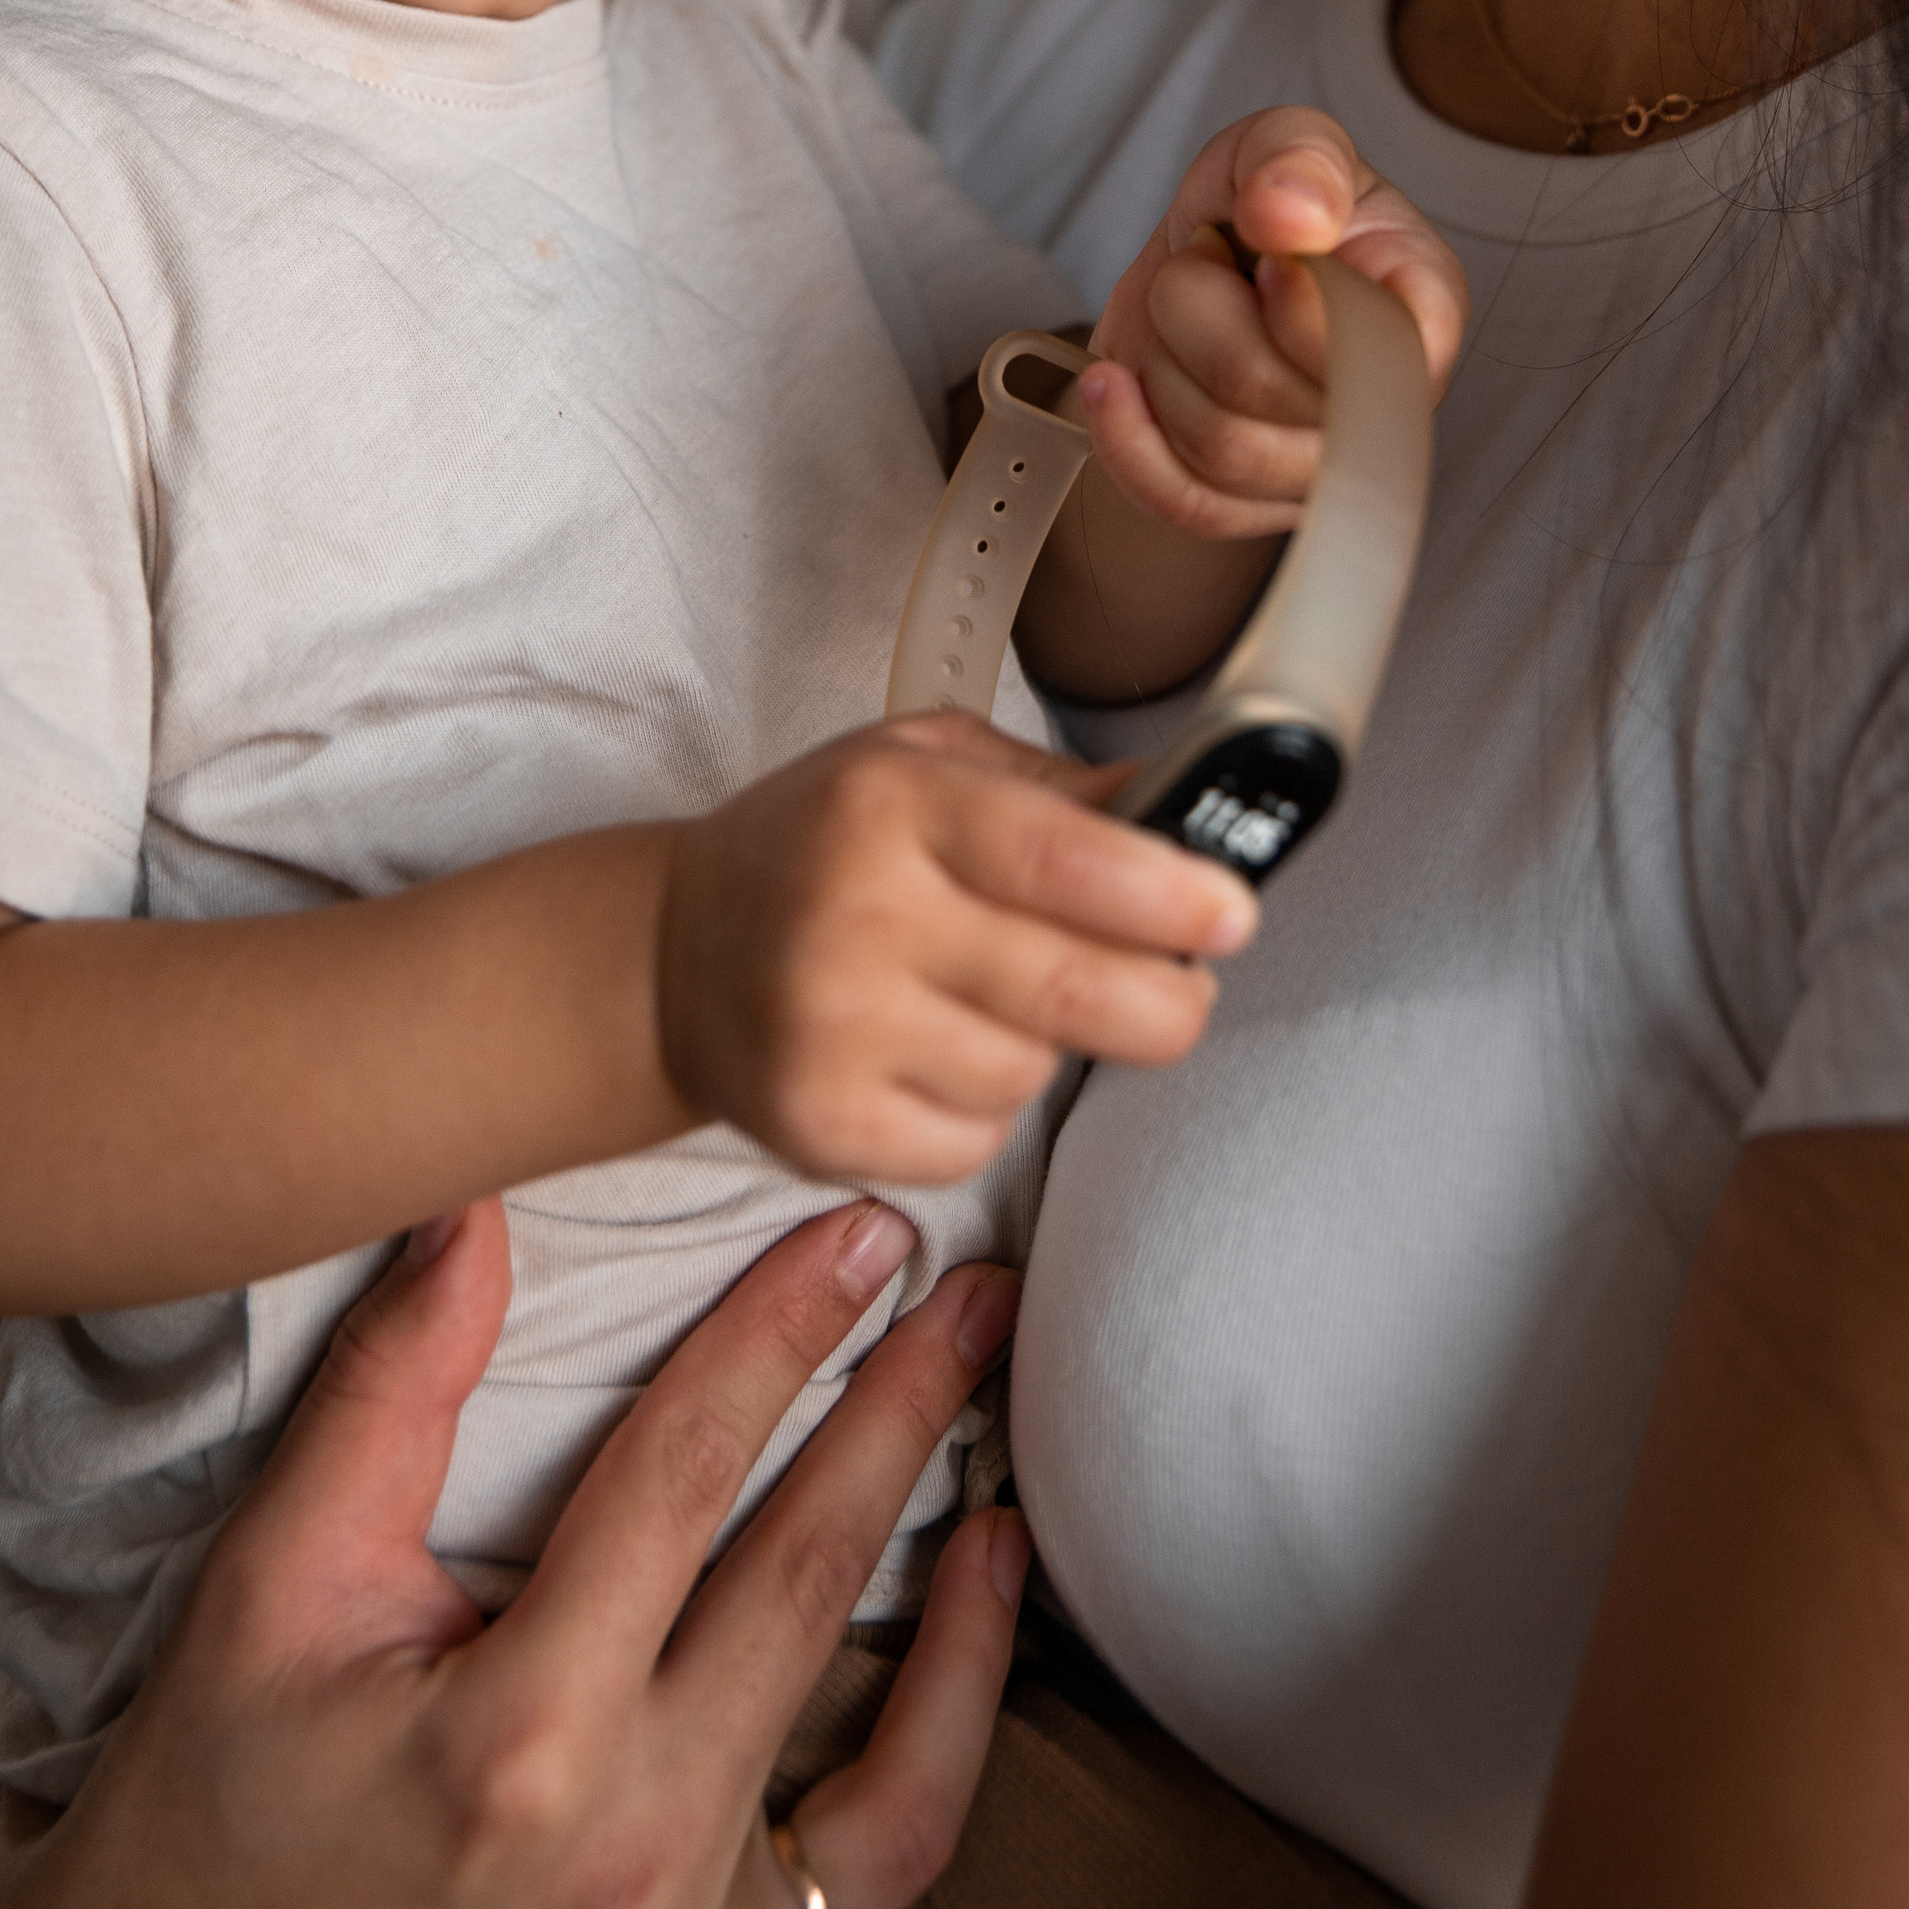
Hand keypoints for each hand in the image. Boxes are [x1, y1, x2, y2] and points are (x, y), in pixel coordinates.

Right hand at [0, 1191, 1030, 1908]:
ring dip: (954, 1558)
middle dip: (900, 1403)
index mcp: (520, 1740)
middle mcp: (630, 1850)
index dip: (778, 1332)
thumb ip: (386, 1397)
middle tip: (970, 1282)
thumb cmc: (216, 1806)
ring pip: (889, 1731)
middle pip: (803, 1574)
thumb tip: (475, 1214)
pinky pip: (887, 1851)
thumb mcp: (270, 1591)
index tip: (858, 1230)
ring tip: (990, 1419)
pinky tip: (985, 1589)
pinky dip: (958, 1719)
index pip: (685, 1478)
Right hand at [658, 708, 1259, 1183]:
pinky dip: (986, 1110)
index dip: (1167, 893)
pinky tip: (938, 1056)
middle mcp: (860, 916)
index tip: (1235, 913)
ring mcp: (834, 1032)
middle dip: (1166, 1002)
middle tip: (1182, 988)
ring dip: (1052, 1047)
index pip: (1061, 858)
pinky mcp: (820, 1126)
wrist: (672, 952)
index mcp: (894, 804)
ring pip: (1032, 1073)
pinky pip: (976, 1145)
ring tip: (996, 1000)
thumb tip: (1184, 812)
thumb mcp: (923, 763)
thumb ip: (1055, 787)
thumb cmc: (824, 844)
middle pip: (1072, 989)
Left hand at [1077, 106, 1466, 539]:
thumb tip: (1295, 218)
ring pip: (1220, 448)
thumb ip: (1298, 158)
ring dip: (1163, 357)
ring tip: (1179, 307)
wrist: (1206, 265)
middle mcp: (1384, 402)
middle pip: (1270, 392)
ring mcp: (1321, 465)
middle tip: (1203, 259)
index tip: (1265, 256)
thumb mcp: (1284, 139)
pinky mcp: (1253, 504)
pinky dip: (1129, 440)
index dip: (1303, 309)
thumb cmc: (1266, 204)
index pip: (1384, 353)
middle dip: (1197, 306)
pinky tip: (1114, 382)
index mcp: (1420, 307)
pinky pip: (1185, 503)